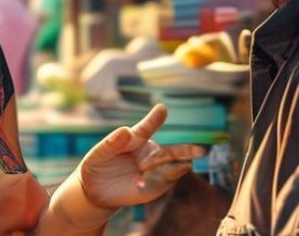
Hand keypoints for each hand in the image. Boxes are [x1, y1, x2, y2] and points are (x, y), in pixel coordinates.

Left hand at [79, 104, 204, 208]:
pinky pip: (168, 180)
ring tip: (144, 170)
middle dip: (186, 151)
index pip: (146, 128)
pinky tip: (139, 184)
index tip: (161, 109)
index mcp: (135, 139)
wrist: (97, 191)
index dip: (154, 119)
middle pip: (172, 150)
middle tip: (201, 151)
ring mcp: (157, 169)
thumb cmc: (97, 166)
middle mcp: (151, 152)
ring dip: (168, 169)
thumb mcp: (97, 155)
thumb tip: (126, 131)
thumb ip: (111, 143)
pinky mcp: (158, 185)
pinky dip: (160, 180)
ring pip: (174, 166)